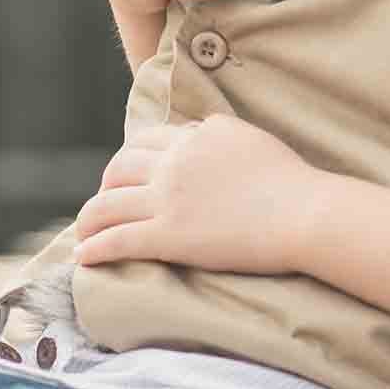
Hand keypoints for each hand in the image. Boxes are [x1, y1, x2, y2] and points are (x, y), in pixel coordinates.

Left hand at [72, 114, 318, 275]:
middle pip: (119, 168)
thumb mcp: (249, 138)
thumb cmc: (292, 181)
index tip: (126, 173)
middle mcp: (174, 162)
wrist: (306, 213)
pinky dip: (94, 248)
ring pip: (108, 204)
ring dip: (88, 218)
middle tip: (103, 202)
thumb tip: (200, 132)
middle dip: (105, 184)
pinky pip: (118, 240)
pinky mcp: (169, 236)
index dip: (130, 157)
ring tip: (83, 231)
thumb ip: (218, 133)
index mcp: (194, 136)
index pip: (146, 140)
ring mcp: (168, 199)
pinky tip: (83, 257)